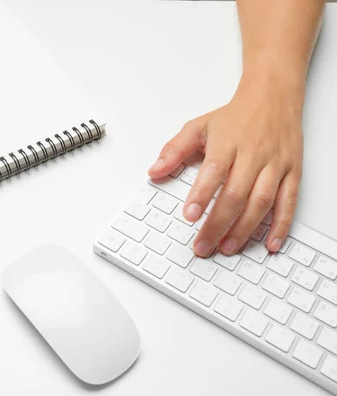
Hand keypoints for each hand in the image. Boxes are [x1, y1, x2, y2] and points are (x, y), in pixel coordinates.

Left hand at [148, 77, 303, 257]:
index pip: (214, 171)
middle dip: (218, 224)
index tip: (189, 215)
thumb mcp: (198, 126)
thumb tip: (154, 171)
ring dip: (244, 229)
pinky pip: (289, 202)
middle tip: (203, 245)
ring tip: (227, 248)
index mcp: (228, 143)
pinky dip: (280, 225)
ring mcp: (275, 165)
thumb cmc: (234, 117)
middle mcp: (253, 155)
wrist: (273, 97)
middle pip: (236, 194)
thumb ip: (174, 150)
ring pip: (262, 201)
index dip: (201, 195)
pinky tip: (269, 243)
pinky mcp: (292, 172)